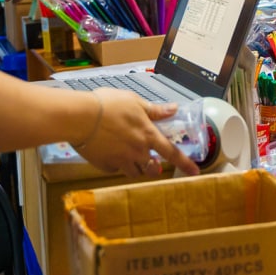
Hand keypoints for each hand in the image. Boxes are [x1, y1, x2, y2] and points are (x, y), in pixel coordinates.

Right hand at [75, 90, 200, 177]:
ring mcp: (121, 160)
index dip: (185, 163)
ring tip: (128, 157)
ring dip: (136, 167)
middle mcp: (137, 151)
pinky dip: (115, 165)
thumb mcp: (135, 101)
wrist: (80, 117)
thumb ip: (155, 110)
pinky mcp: (104, 165)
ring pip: (134, 172)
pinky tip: (109, 154)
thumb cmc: (108, 105)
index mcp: (148, 135)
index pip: (172, 153)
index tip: (196, 172)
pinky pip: (114, 170)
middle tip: (151, 163)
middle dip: (153, 167)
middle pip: (152, 168)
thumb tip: (174, 109)